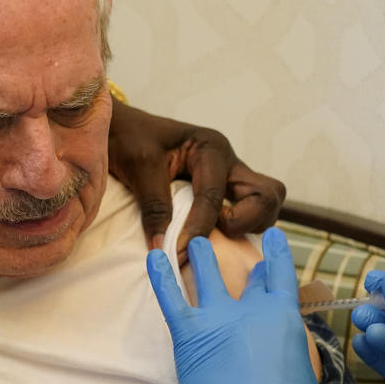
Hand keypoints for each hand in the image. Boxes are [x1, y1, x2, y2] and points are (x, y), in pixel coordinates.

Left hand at [109, 100, 284, 252]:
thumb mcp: (140, 168)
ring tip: (214, 235)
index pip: (214, 196)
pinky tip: (214, 238)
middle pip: (267, 195)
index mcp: (210, 148)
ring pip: (265, 203)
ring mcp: (230, 176)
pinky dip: (240, 226)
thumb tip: (163, 248)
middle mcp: (228, 161)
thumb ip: (154, 207)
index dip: (198, 229)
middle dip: (247, 221)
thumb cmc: (128, 140)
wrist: (117, 129)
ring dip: (248, 224)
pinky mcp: (224, 190)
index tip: (179, 254)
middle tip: (216, 233)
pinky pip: (248, 210)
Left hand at [147, 228, 332, 383]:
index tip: (272, 237)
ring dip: (202, 257)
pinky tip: (153, 255)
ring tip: (196, 243)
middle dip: (248, 269)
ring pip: (207, 277)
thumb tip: (277, 345)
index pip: (280, 277)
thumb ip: (287, 348)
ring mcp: (218, 320)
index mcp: (285, 318)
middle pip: (248, 281)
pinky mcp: (190, 336)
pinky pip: (171, 297)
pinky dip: (160, 275)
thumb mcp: (302, 371)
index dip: (276, 255)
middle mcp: (253, 310)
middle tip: (244, 257)